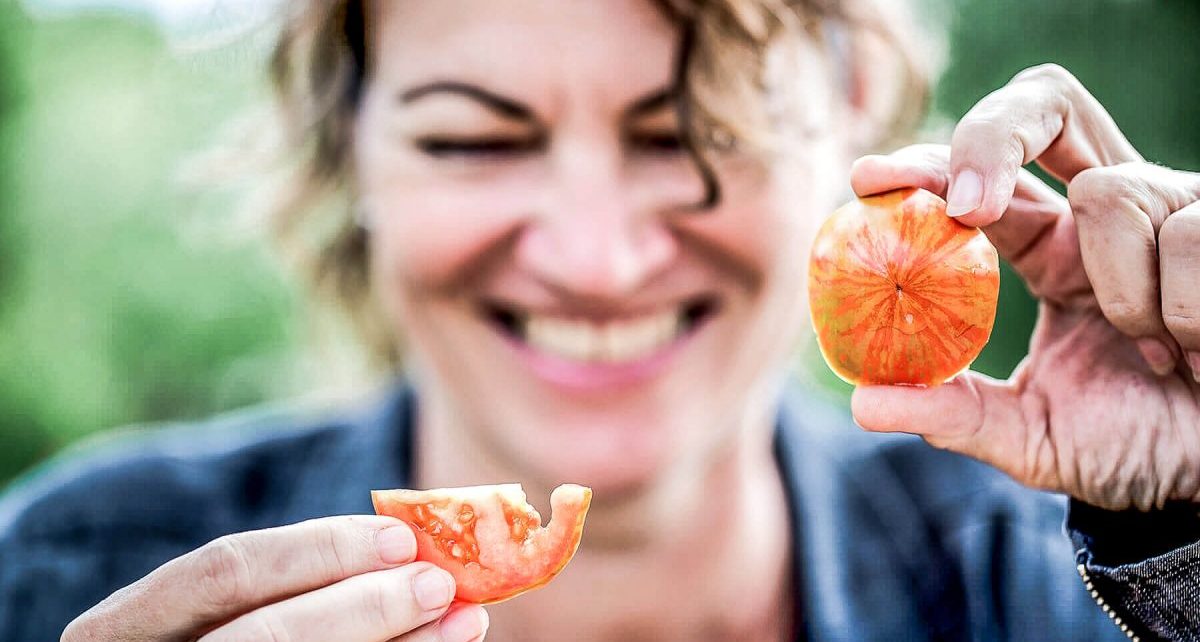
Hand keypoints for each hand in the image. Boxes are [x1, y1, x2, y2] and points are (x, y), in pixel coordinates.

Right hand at [60, 516, 488, 641]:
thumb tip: (413, 555)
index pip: (222, 573)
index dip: (315, 551)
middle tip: (440, 585)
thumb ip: (304, 588)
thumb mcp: (235, 615)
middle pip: (263, 636)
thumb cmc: (238, 634)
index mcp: (122, 631)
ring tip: (463, 623)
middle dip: (363, 607)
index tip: (402, 540)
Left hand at [848, 64, 1199, 510]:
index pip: (976, 182)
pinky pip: (1187, 232)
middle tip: (967, 205)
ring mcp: (1168, 208)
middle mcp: (1102, 214)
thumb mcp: (1031, 437)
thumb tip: (864, 405)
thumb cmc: (1132, 445)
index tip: (866, 181)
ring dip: (1122, 292)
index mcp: (1045, 248)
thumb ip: (956, 415)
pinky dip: (1183, 308)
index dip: (924, 166)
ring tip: (1152, 351)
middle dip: (994, 134)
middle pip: (1044, 105)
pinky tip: (1194, 349)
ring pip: (1111, 193)